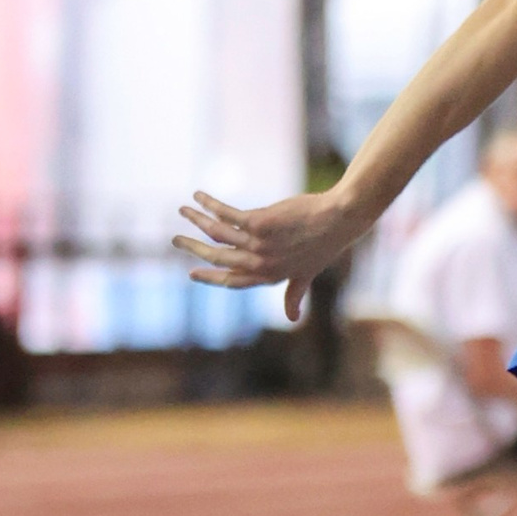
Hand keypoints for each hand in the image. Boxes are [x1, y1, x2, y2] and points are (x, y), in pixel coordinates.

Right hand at [174, 184, 362, 323]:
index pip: (231, 281)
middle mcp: (260, 263)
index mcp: (269, 276)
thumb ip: (295, 294)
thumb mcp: (308, 273)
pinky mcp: (258, 222)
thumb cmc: (326, 244)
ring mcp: (258, 244)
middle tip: (175, 240)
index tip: (192, 273)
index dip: (210, 277)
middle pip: (217, 257)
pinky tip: (199, 196)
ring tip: (183, 209)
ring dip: (196, 220)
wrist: (340, 219)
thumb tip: (293, 319)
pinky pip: (225, 214)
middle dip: (193, 248)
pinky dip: (209, 204)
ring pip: (216, 233)